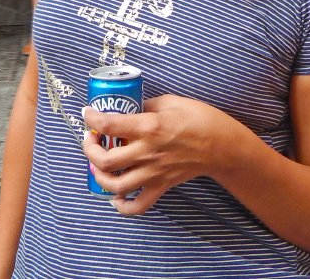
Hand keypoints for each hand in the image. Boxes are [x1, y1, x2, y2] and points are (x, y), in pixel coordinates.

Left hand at [83, 95, 233, 215]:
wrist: (222, 146)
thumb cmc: (200, 119)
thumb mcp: (171, 102)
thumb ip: (146, 106)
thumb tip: (128, 109)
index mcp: (149, 127)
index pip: (109, 125)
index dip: (92, 119)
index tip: (87, 113)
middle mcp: (147, 152)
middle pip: (106, 161)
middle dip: (89, 150)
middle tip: (90, 140)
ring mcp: (154, 173)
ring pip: (116, 185)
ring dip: (100, 177)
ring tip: (98, 166)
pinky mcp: (161, 186)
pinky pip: (138, 205)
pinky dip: (123, 206)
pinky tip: (116, 197)